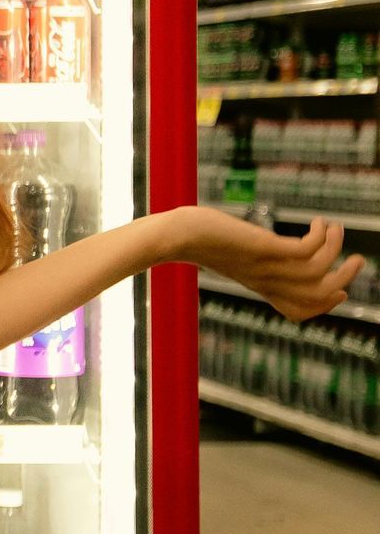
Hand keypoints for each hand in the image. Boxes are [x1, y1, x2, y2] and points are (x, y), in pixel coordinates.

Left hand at [171, 205, 365, 320]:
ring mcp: (266, 266)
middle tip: (359, 260)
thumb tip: (244, 245)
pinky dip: (322, 237)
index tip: (341, 290)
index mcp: (259, 286)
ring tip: (336, 229)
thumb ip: (242, 255)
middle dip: (343, 279)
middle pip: (317, 295)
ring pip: (318, 274)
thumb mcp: (226, 252)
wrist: (173, 236)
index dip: (324, 305)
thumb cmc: (195, 239)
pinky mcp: (263, 248)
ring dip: (336, 251)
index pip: (298, 312)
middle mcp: (266, 281)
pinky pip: (306, 251)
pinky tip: (319, 222)